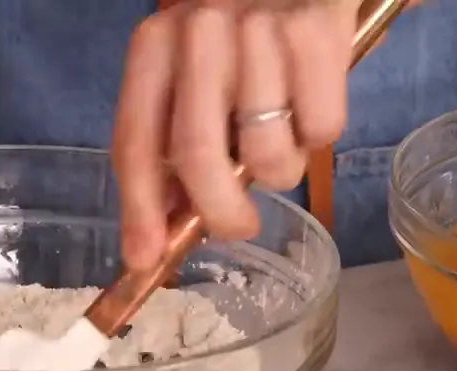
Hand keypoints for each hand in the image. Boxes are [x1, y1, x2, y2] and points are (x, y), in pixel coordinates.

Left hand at [113, 0, 362, 270]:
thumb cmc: (240, 18)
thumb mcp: (190, 61)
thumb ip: (172, 131)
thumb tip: (168, 218)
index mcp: (154, 45)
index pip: (134, 142)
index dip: (138, 210)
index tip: (144, 259)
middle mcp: (199, 34)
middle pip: (197, 156)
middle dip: (218, 214)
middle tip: (236, 227)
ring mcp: (260, 30)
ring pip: (266, 154)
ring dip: (277, 172)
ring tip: (280, 140)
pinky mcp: (319, 31)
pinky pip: (322, 130)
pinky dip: (319, 137)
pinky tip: (311, 104)